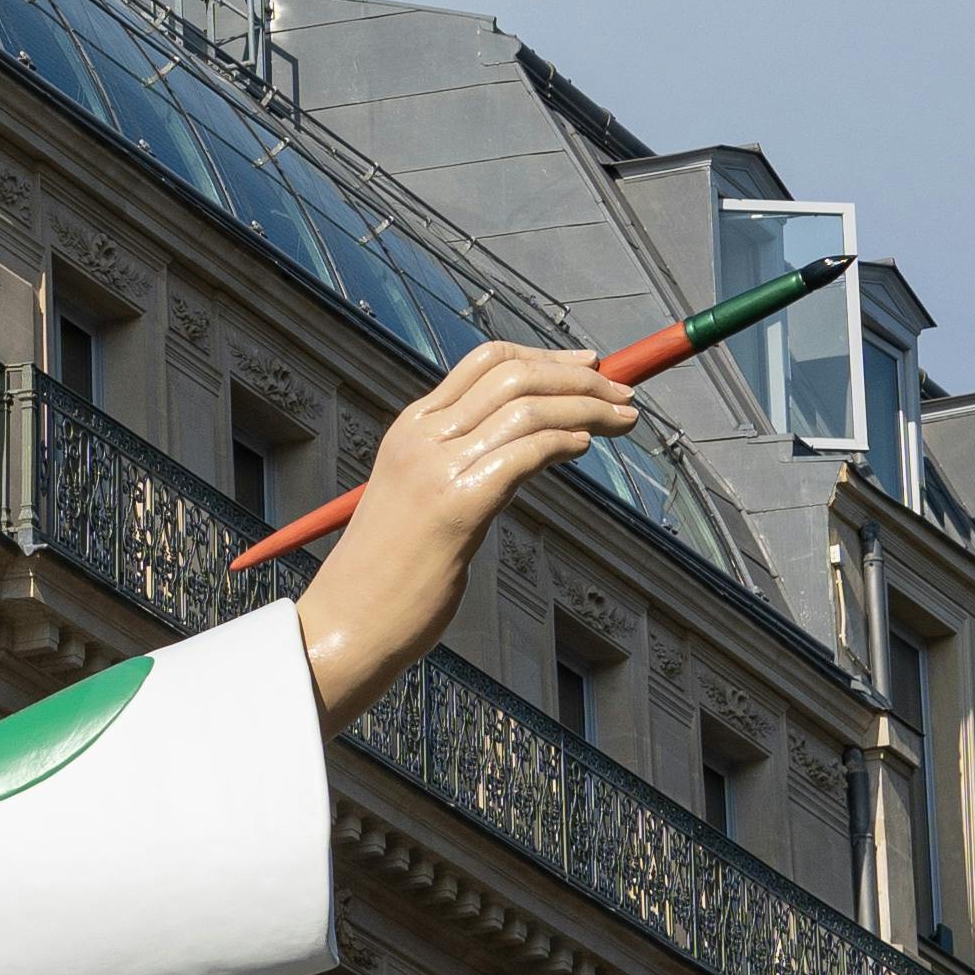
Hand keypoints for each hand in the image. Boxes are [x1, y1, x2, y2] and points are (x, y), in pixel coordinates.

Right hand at [293, 342, 644, 721]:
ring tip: (623, 421)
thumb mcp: (424, 496)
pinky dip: (563, 442)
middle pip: (513, 375)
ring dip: (586, 408)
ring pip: (526, 408)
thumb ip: (465, 462)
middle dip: (579, 378)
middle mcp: (422, 437)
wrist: (349, 619)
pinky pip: (523, 453)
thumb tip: (532, 446)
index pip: (486, 361)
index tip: (591, 366)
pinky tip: (585, 448)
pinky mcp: (457, 506)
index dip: (546, 355)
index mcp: (412, 426)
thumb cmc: (392, 569)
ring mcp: (436, 468)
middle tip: (624, 394)